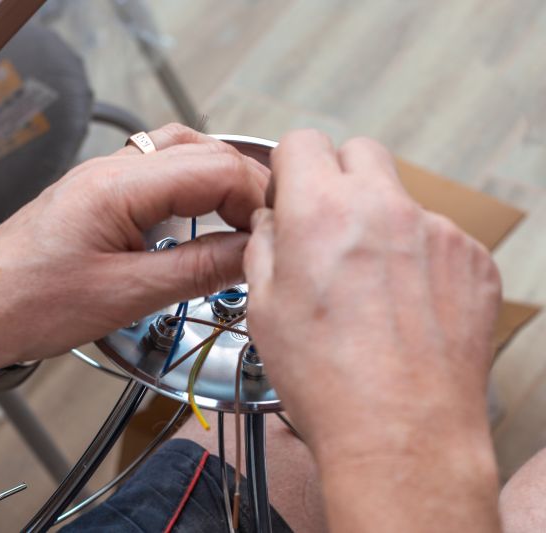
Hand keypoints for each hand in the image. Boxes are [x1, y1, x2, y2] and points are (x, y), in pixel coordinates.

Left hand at [0, 124, 267, 376]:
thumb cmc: (27, 303)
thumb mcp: (127, 294)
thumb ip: (198, 269)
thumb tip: (251, 253)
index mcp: (118, 184)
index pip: (214, 166)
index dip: (256, 197)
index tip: (277, 232)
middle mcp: (109, 170)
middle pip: (200, 152)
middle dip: (243, 186)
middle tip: (267, 228)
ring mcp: (100, 181)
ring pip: (178, 157)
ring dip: (216, 184)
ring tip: (240, 221)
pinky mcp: (95, 200)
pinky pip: (154, 179)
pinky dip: (188, 194)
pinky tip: (197, 222)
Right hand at [244, 130, 501, 458]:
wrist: (401, 433)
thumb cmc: (330, 380)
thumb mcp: (262, 308)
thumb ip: (263, 246)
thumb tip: (272, 224)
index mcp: (321, 213)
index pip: (303, 142)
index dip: (288, 168)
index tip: (289, 197)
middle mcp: (384, 209)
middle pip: (360, 153)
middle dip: (337, 178)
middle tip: (327, 227)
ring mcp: (437, 233)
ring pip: (400, 200)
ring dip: (380, 224)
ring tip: (368, 287)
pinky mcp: (472, 262)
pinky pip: (437, 238)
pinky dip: (417, 259)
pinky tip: (401, 306)